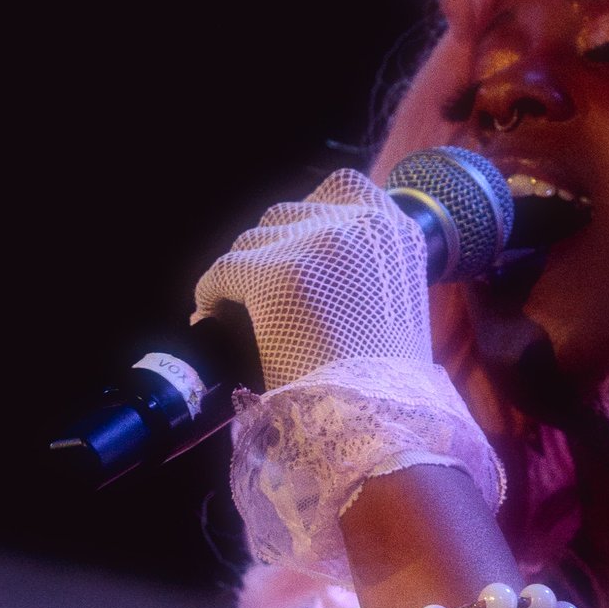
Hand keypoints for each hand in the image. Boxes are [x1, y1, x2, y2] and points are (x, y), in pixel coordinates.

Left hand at [191, 169, 435, 391]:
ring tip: (239, 311)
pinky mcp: (276, 271)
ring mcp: (318, 243)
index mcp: (396, 231)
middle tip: (261, 294)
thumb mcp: (395, 304)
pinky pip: (222, 271)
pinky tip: (213, 318)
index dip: (311, 216)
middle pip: (290, 212)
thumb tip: (313, 265)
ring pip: (253, 239)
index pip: (344, 186)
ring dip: (244, 274)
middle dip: (271, 250)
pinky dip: (212, 295)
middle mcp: (360, 224)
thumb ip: (365, 269)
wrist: (376, 421)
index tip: (297, 247)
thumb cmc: (384, 381)